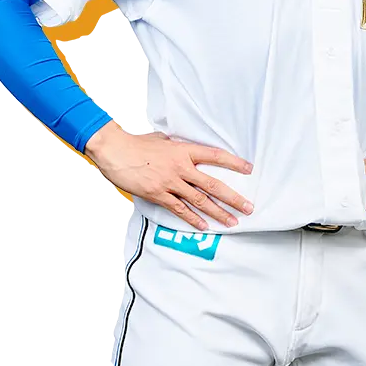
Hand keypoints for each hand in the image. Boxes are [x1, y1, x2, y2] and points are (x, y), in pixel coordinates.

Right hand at [84, 122, 253, 230]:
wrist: (116, 151)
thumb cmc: (138, 143)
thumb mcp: (163, 139)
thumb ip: (177, 146)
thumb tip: (184, 148)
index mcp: (184, 150)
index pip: (215, 156)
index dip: (234, 163)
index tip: (249, 169)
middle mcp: (180, 167)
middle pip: (213, 185)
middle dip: (233, 198)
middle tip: (248, 207)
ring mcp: (170, 182)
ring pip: (199, 201)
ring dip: (218, 213)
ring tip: (232, 222)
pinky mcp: (158, 195)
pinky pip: (179, 209)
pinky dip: (193, 219)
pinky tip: (204, 226)